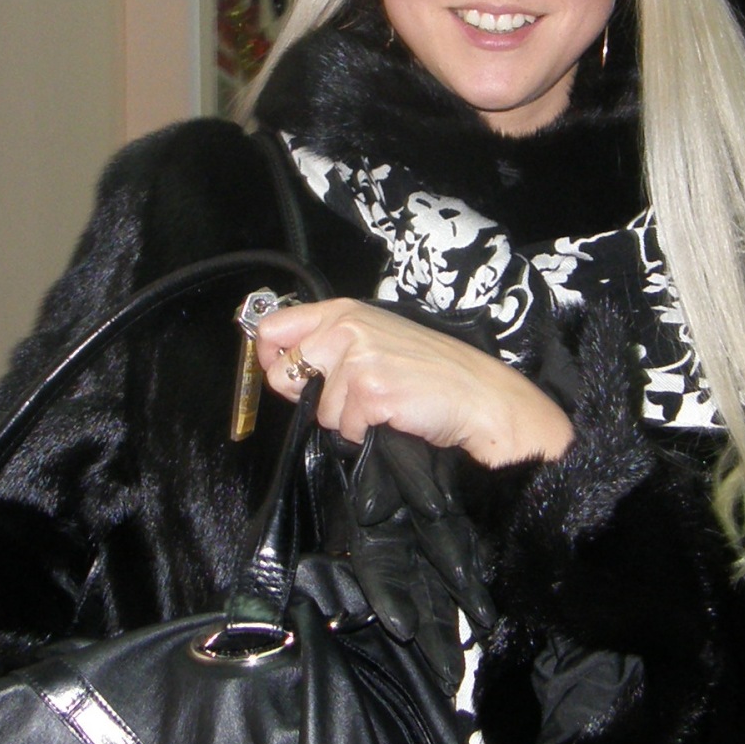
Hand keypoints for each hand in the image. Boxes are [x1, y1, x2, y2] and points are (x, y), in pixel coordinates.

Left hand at [253, 297, 573, 466]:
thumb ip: (331, 342)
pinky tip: (392, 415)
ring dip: (345, 417)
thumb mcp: (377, 338)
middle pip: (283, 373)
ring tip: (382, 403)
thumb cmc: (430, 371)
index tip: (285, 374)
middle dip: (307, 396)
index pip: (273, 328)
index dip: (268, 358)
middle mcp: (345, 329)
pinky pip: (343, 428)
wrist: (476, 395)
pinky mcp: (369, 391)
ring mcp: (357, 359)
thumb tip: (282, 365)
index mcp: (343, 311)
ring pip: (317, 409)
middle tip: (348, 397)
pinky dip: (364, 431)